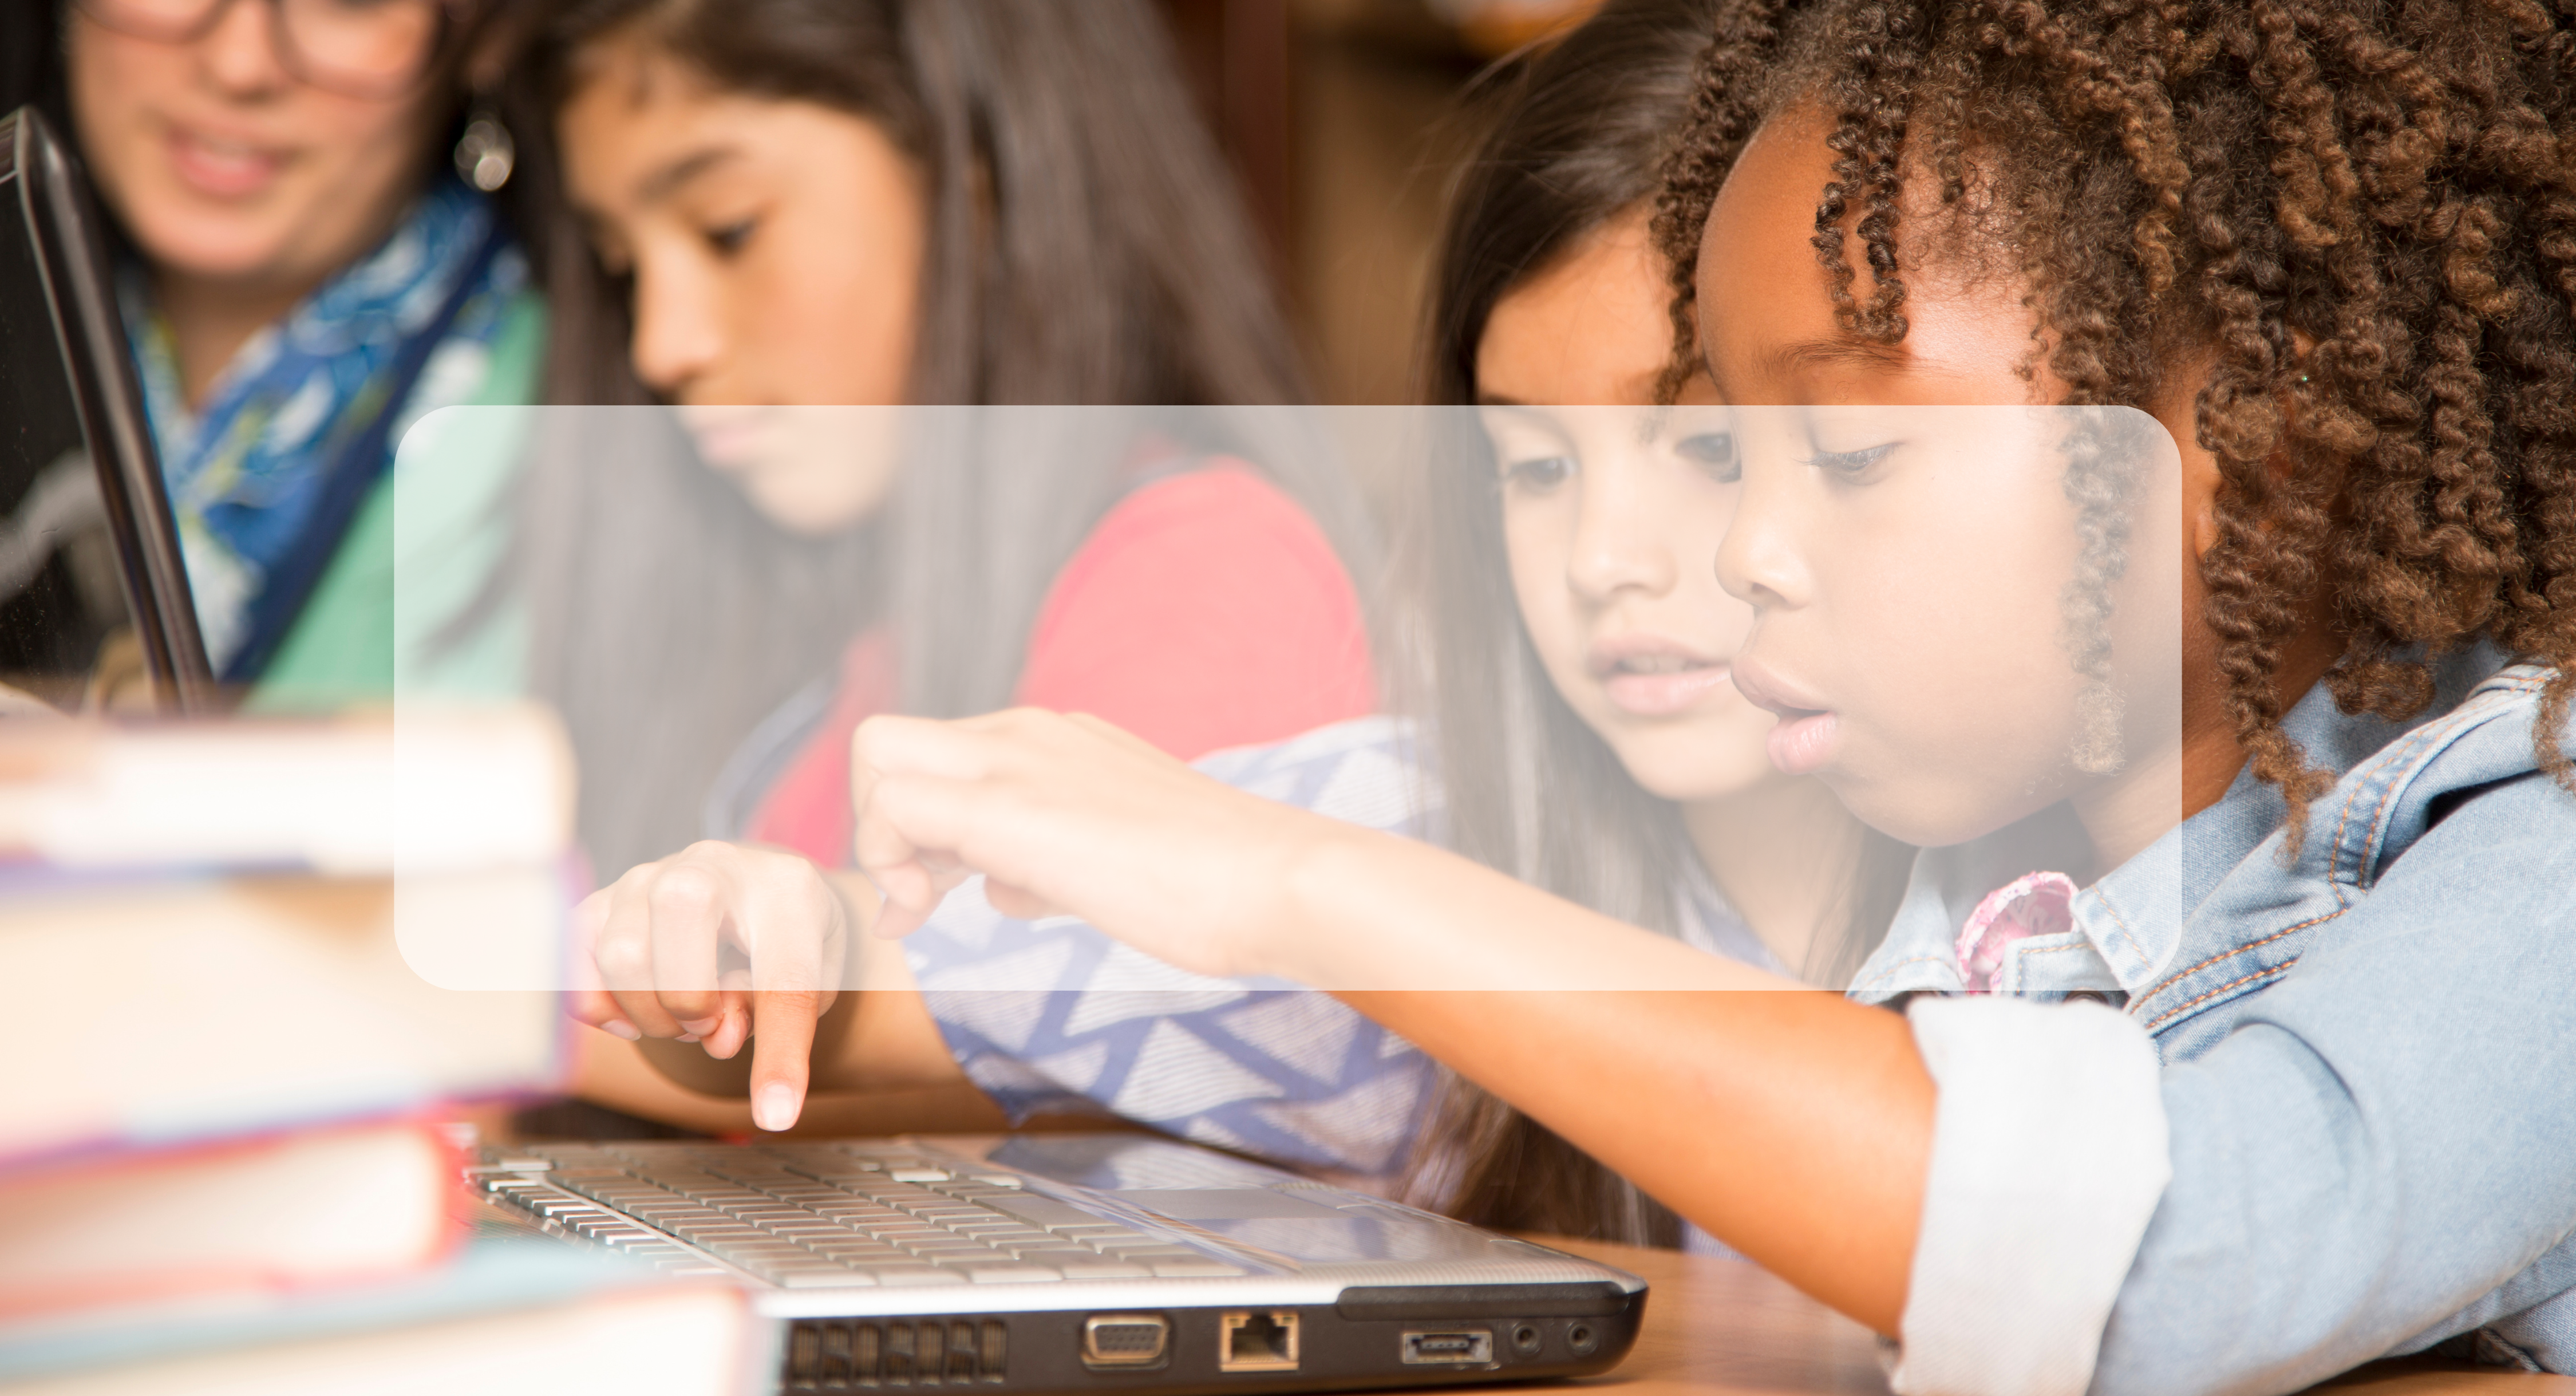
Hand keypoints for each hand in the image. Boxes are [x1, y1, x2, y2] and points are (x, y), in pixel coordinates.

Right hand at [568, 840, 861, 1130]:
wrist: (757, 895)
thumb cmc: (785, 942)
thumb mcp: (811, 981)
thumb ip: (773, 1016)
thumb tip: (718, 1039)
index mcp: (787, 887)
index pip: (783, 975)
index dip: (778, 1052)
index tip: (777, 1113)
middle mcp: (713, 865)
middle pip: (680, 916)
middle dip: (692, 1000)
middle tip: (713, 1024)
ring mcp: (649, 877)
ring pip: (623, 954)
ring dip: (653, 1014)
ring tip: (685, 1015)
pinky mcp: (603, 902)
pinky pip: (573, 965)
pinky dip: (603, 1008)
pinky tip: (638, 1009)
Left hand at [850, 709, 1341, 981]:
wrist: (1277, 881)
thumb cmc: (1216, 887)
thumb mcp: (1117, 862)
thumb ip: (1053, 863)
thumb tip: (1004, 886)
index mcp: (1061, 741)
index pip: (946, 756)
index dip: (922, 827)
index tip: (940, 892)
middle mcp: (1030, 732)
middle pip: (891, 741)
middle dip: (882, 823)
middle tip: (918, 901)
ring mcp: (1018, 760)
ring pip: (879, 754)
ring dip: (880, 840)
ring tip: (922, 911)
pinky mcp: (1009, 807)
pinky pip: (894, 805)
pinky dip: (887, 861)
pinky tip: (928, 914)